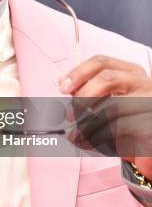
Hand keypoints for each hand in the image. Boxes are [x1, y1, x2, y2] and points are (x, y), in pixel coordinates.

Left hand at [59, 55, 151, 178]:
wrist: (149, 144)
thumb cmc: (129, 123)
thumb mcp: (109, 103)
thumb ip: (91, 94)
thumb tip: (67, 92)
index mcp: (130, 72)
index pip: (101, 62)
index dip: (78, 72)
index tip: (63, 88)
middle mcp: (142, 82)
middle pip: (107, 78)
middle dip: (82, 96)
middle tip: (68, 114)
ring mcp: (149, 101)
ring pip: (112, 106)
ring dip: (87, 123)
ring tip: (76, 135)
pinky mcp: (150, 122)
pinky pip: (119, 128)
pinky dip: (98, 136)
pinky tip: (90, 142)